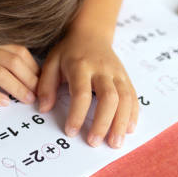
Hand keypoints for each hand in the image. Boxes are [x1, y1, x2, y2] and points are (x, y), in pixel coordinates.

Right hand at [0, 19, 38, 105]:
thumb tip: (22, 65)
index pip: (20, 52)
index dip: (34, 67)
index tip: (42, 80)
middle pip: (14, 63)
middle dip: (30, 80)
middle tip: (39, 94)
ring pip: (0, 74)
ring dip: (17, 88)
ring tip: (27, 100)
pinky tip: (2, 103)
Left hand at [37, 32, 137, 148]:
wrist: (91, 33)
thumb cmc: (68, 51)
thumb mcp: (51, 63)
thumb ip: (46, 85)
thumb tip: (44, 108)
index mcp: (80, 66)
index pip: (81, 93)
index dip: (77, 114)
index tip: (70, 132)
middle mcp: (102, 69)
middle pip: (109, 97)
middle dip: (103, 122)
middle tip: (94, 142)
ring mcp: (117, 73)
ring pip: (125, 98)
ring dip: (121, 122)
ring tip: (115, 143)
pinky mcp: (126, 77)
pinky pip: (133, 96)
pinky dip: (133, 114)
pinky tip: (128, 129)